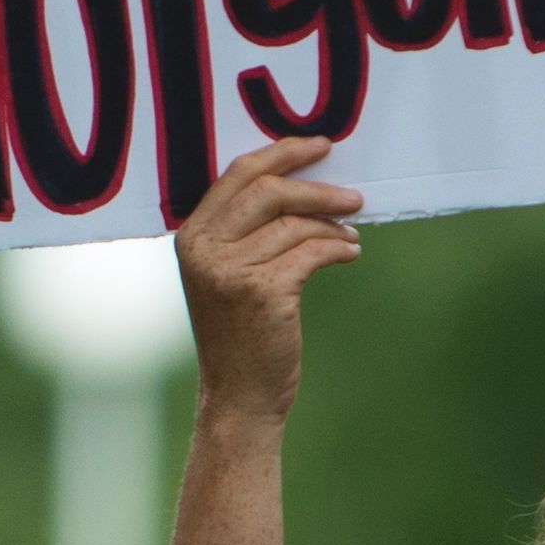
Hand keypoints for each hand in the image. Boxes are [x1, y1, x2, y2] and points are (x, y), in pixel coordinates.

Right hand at [170, 133, 364, 421]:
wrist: (238, 397)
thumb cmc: (240, 335)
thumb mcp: (226, 275)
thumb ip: (244, 232)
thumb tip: (304, 185)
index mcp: (191, 236)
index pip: (238, 174)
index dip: (283, 154)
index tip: (320, 147)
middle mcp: (204, 249)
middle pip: (268, 190)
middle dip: (317, 189)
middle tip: (353, 197)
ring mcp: (230, 270)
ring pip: (296, 224)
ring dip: (333, 227)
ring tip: (351, 236)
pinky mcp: (263, 291)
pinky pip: (313, 251)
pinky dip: (339, 249)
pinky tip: (350, 253)